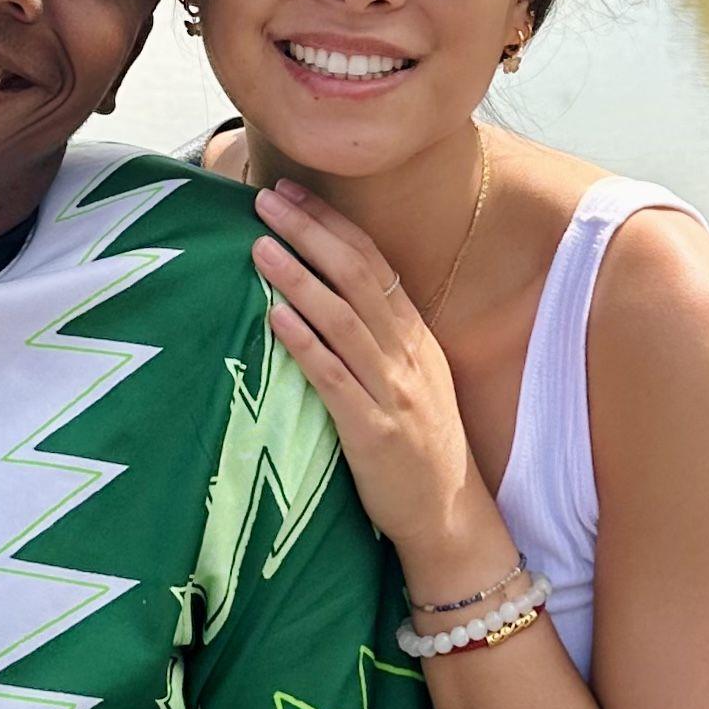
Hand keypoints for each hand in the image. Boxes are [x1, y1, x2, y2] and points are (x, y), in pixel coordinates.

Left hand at [248, 184, 499, 584]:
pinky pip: (334, 377)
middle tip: (268, 199)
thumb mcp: (412, 378)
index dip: (332, 223)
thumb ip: (378, 337)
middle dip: (310, 233)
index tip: (295, 193)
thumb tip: (328, 292)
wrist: (449, 514)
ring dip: (298, 278)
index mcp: (416, 336)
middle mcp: (407, 354)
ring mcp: (392, 391)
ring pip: (342, 320)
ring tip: (260, 247)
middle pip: (356, 278)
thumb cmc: (421, 445)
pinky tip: (274, 317)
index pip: (373, 263)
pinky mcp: (372, 430)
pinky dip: (304, 343)